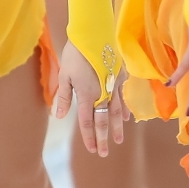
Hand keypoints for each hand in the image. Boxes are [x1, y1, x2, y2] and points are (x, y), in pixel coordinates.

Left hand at [52, 42, 127, 156]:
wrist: (92, 34)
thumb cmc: (75, 54)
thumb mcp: (65, 75)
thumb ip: (64, 97)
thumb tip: (60, 116)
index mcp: (86, 95)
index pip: (88, 122)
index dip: (89, 137)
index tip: (92, 150)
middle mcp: (102, 94)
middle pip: (103, 120)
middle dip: (103, 138)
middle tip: (105, 154)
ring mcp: (112, 86)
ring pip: (116, 112)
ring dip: (118, 127)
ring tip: (119, 140)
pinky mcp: (119, 77)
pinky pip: (123, 98)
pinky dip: (126, 109)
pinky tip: (128, 118)